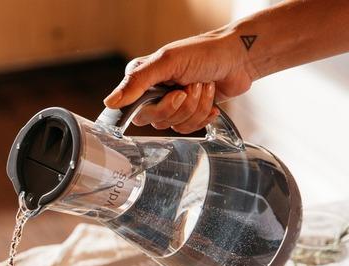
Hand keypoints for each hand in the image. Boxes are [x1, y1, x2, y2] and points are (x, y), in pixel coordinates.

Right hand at [104, 31, 256, 133]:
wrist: (238, 59)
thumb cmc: (204, 53)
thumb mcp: (167, 62)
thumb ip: (137, 82)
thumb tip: (110, 103)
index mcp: (142, 79)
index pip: (136, 110)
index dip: (159, 107)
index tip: (175, 94)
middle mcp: (154, 93)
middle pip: (157, 121)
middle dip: (182, 106)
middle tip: (191, 86)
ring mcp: (172, 105)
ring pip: (176, 126)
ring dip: (196, 107)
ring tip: (203, 86)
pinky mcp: (189, 114)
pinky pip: (190, 129)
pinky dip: (204, 115)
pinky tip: (211, 100)